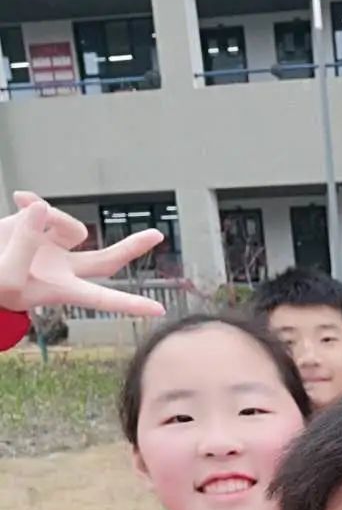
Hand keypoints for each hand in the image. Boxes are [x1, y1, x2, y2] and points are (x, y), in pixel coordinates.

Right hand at [0, 191, 165, 316]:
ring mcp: (53, 246)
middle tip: (158, 235)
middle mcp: (64, 268)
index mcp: (62, 290)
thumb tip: (44, 207)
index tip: (158, 310)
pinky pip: (45, 207)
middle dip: (132, 248)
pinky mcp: (38, 224)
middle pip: (108, 260)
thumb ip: (26, 241)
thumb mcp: (6, 274)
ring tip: (19, 216)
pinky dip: (31, 202)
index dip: (129, 304)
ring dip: (53, 218)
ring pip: (72, 226)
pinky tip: (17, 199)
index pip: (102, 299)